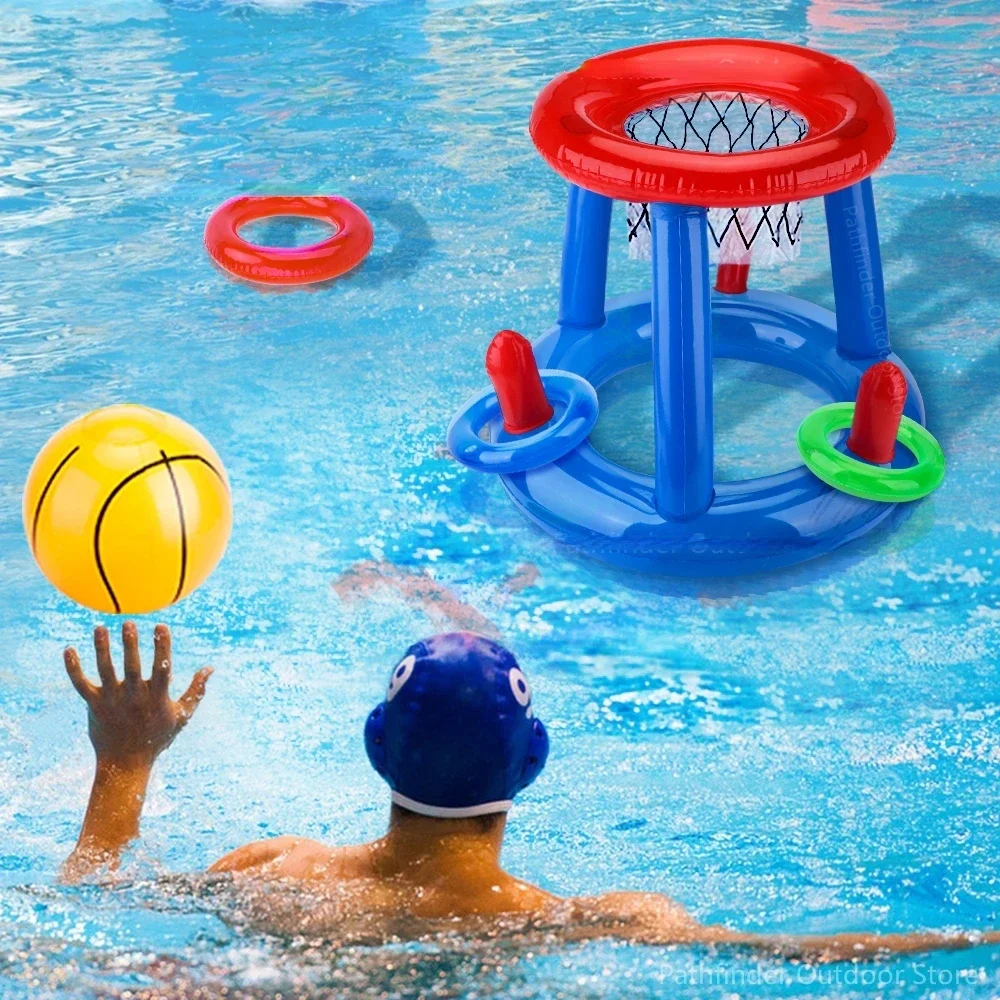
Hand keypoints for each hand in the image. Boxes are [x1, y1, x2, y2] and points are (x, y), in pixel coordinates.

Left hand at [64, 622, 212, 766]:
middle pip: (131, 667)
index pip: (161, 668)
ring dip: (101, 648)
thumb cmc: (157, 738)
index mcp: (157, 698)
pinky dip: (73, 667)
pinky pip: (81, 684)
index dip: (162, 646)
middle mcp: (133, 697)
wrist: (125, 764)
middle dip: (130, 644)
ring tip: (99, 627)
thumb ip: (196, 690)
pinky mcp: (93, 705)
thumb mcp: (182, 716)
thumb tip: (210, 668)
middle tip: (128, 623)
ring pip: (105, 670)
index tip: (161, 626)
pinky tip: (69, 649)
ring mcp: (112, 701)